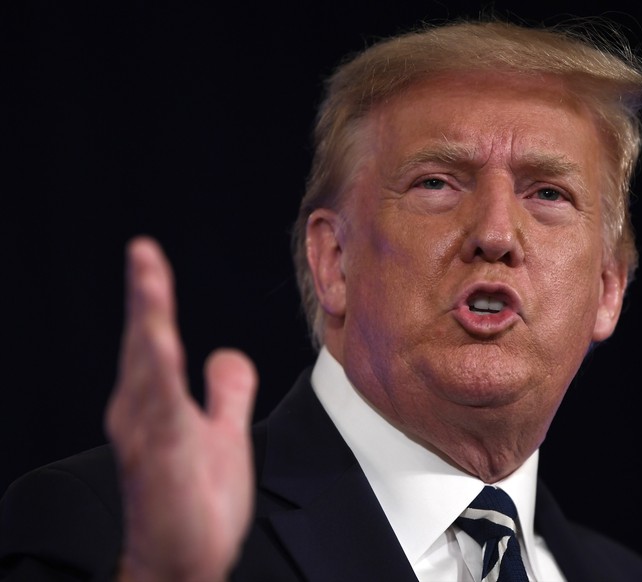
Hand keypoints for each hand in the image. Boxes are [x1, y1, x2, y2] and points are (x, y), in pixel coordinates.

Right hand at [105, 237, 257, 581]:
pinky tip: (163, 343)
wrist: (182, 563)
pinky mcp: (163, 460)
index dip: (153, 300)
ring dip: (148, 321)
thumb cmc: (194, 503)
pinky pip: (161, 410)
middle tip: (143, 251)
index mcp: (156, 404)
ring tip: (147, 276)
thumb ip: (225, 394)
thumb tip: (225, 354)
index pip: (155, 340)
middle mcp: (143, 414)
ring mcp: (149, 436)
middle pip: (145, 344)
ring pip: (147, 367)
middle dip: (145, 297)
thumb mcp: (221, 435)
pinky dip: (159, 374)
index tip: (148, 257)